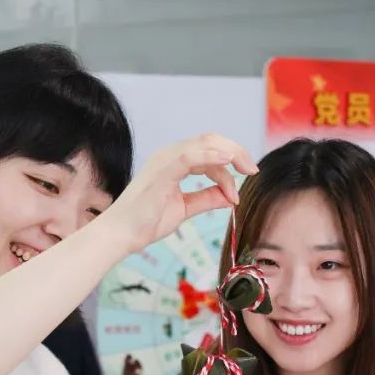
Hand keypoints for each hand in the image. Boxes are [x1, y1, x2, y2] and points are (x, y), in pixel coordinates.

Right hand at [101, 133, 256, 253]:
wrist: (122, 235)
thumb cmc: (146, 222)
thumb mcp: (185, 208)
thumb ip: (206, 199)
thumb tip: (230, 196)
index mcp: (174, 162)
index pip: (209, 153)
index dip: (230, 167)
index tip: (238, 193)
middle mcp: (170, 155)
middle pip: (211, 140)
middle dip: (237, 152)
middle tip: (252, 170)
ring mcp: (165, 160)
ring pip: (205, 143)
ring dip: (231, 154)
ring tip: (246, 170)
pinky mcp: (162, 170)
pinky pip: (191, 155)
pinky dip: (212, 155)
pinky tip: (228, 160)